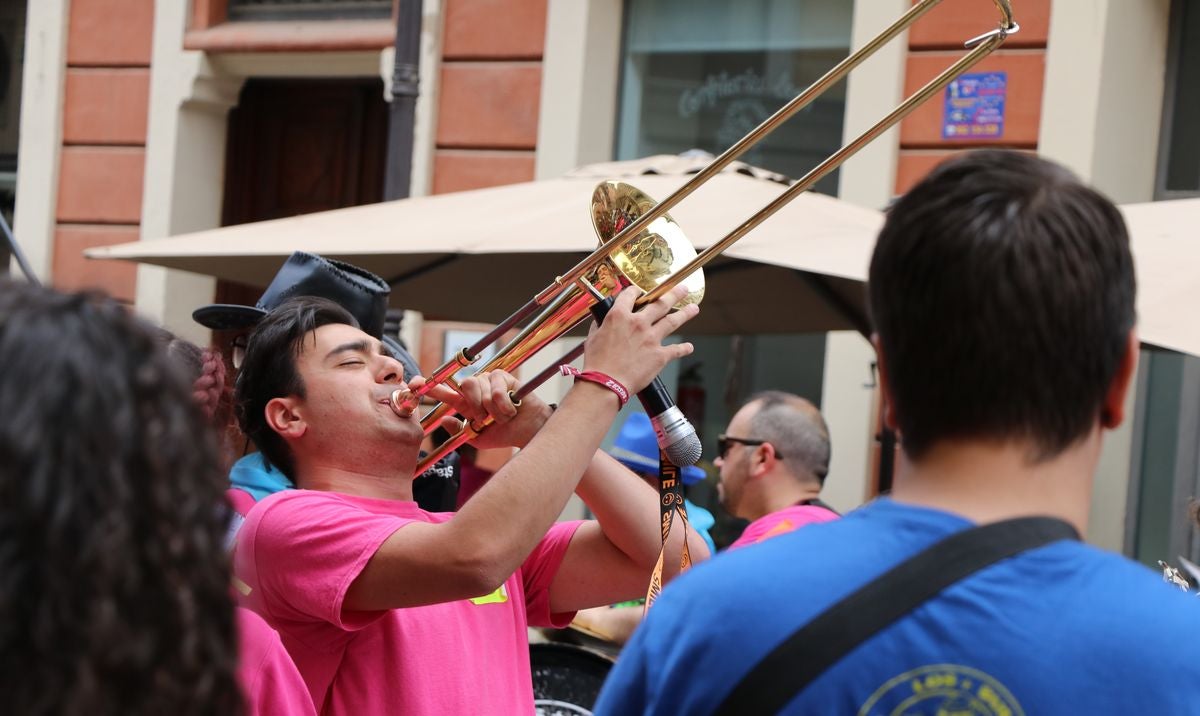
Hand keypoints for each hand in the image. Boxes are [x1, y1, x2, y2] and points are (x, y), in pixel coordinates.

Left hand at [419, 370, 551, 449]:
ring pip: (481, 388)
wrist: (527, 432)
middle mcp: (475, 388)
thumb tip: (444, 420)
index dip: (430, 386)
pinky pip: (497, 390)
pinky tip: (512, 409)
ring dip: (492, 409)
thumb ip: (460, 430)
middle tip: (487, 418)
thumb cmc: (503, 435)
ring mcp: (489, 380)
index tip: (414, 383)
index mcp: (465, 402)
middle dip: (476, 405)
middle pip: (465, 384)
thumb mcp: (477, 438)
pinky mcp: (504, 377)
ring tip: (502, 416)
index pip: (445, 391)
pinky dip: (503, 406)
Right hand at [582, 285, 697, 393]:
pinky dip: (684, 348)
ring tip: (694, 308)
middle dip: (673, 294)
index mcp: (619, 316)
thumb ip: (600, 325)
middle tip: (683, 289)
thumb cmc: (596, 363)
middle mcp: (638, 323)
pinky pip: (676, 350)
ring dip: (685, 314)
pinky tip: (689, 347)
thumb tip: (602, 320)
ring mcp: (651, 338)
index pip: (630, 295)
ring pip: (672, 321)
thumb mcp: (593, 337)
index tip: (640, 291)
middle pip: (660, 303)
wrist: (606, 383)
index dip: (636, 291)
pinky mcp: (659, 355)